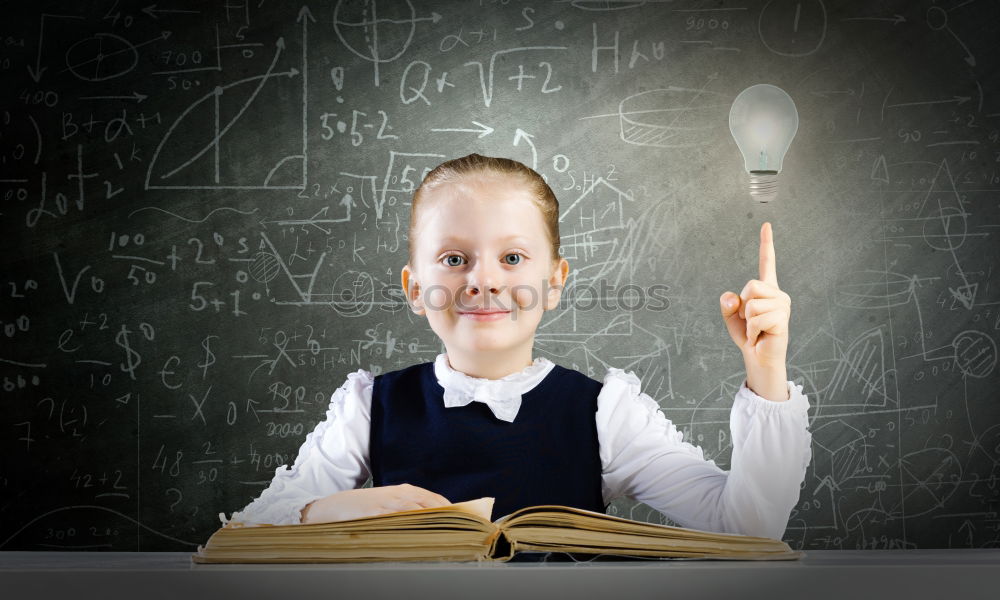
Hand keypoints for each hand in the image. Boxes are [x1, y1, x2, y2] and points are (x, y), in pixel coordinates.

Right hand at [300, 483, 450, 523]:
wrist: (335, 506)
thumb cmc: (365, 508)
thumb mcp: (389, 505)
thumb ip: (410, 511)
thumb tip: (435, 523)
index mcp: (405, 491)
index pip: (435, 498)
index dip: (452, 508)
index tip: (468, 519)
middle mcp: (399, 494)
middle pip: (430, 502)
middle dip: (448, 514)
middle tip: (465, 526)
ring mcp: (387, 502)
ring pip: (416, 509)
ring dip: (433, 518)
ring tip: (450, 529)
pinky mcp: (375, 512)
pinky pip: (396, 518)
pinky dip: (410, 524)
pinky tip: (420, 532)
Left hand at [719, 222, 790, 400]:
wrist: (759, 358)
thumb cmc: (748, 336)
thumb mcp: (731, 318)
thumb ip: (727, 304)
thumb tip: (732, 297)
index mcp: (766, 289)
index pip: (767, 262)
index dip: (766, 243)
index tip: (766, 224)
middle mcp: (778, 294)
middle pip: (750, 285)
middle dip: (743, 306)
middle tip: (751, 322)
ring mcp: (782, 306)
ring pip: (751, 304)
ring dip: (747, 322)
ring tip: (756, 330)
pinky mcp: (782, 319)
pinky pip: (756, 319)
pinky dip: (752, 331)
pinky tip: (760, 337)